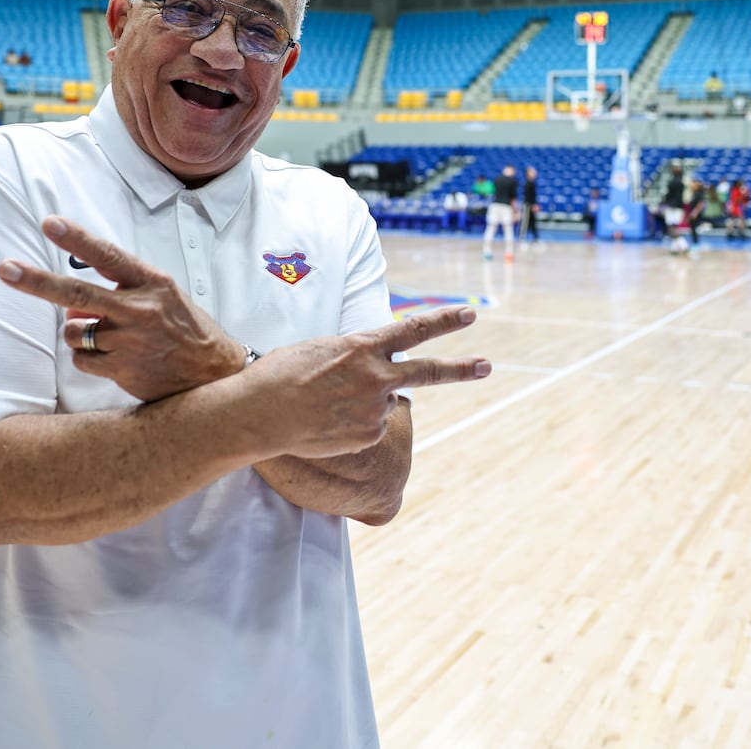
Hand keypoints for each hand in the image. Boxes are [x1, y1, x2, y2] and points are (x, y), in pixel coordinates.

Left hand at [0, 216, 243, 401]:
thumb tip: (70, 305)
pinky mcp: (123, 370)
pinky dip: (87, 357)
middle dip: (36, 281)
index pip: (108, 256)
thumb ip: (122, 291)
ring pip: (74, 331)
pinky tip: (113, 358)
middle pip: (77, 294)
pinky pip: (82, 359)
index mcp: (153, 283)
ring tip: (108, 337)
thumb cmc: (186, 330)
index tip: (50, 223)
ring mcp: (130, 341)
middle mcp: (140, 309)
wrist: (214, 376)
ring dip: (78, 333)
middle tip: (4, 268)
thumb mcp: (164, 297)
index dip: (77, 238)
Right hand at [247, 305, 490, 459]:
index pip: (413, 329)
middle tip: (487, 365)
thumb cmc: (283, 373)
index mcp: (365, 347)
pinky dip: (352, 425)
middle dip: (460, 369)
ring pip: (382, 404)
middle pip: (428, 372)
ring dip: (363, 403)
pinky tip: (327, 421)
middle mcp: (377, 377)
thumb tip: (371, 373)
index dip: (444, 321)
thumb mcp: (323, 349)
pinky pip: (368, 428)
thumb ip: (356, 357)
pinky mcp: (368, 436)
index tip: (468, 314)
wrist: (264, 411)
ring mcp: (375, 409)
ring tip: (327, 403)